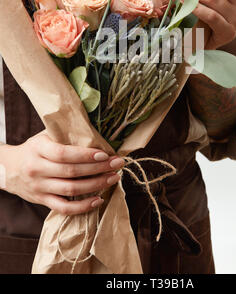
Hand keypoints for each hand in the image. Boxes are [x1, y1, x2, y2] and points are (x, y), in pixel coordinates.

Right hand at [0, 132, 124, 215]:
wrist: (8, 168)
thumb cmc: (34, 148)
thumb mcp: (45, 136)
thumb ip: (65, 135)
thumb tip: (96, 134)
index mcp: (39, 149)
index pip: (64, 153)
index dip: (85, 155)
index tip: (105, 153)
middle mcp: (37, 169)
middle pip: (71, 172)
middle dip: (98, 168)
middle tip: (118, 164)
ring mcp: (39, 187)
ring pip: (70, 190)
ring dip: (96, 185)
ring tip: (113, 178)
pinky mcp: (41, 200)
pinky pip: (63, 207)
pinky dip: (82, 206)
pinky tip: (98, 200)